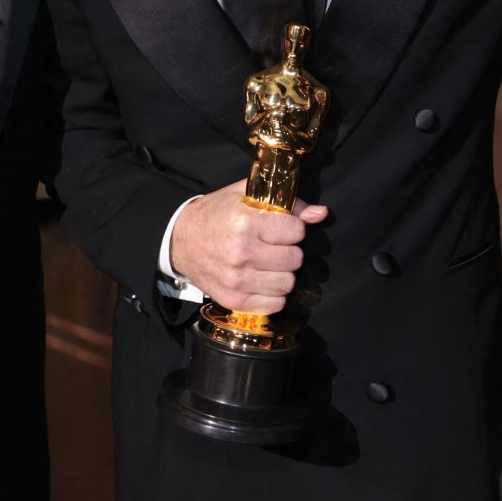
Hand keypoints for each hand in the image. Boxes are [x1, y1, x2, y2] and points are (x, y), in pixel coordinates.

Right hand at [168, 179, 327, 312]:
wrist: (180, 242)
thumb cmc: (216, 215)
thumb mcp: (247, 196)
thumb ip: (288, 203)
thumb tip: (321, 214)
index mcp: (246, 223)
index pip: (296, 231)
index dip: (293, 228)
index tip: (281, 227)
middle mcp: (242, 253)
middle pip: (295, 259)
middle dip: (289, 251)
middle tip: (275, 246)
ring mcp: (237, 280)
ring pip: (288, 283)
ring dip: (283, 273)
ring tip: (268, 263)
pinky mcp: (234, 300)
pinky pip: (275, 304)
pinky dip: (273, 294)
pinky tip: (261, 280)